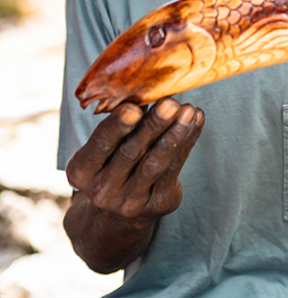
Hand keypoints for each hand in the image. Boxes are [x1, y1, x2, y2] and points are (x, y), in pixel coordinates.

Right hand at [66, 98, 204, 221]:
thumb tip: (146, 88)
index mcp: (82, 170)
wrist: (118, 209)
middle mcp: (102, 190)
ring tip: (189, 110)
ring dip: (175, 134)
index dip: (116, 126)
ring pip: (155, 163)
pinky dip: (188, 142)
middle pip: (131, 152)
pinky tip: (196, 121)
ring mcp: (128, 201)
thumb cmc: (113, 160)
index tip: (133, 108)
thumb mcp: (105, 147)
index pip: (99, 145)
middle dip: (153, 125)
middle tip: (170, 103)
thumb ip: (121, 123)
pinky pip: (174, 169)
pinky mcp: (156, 203)